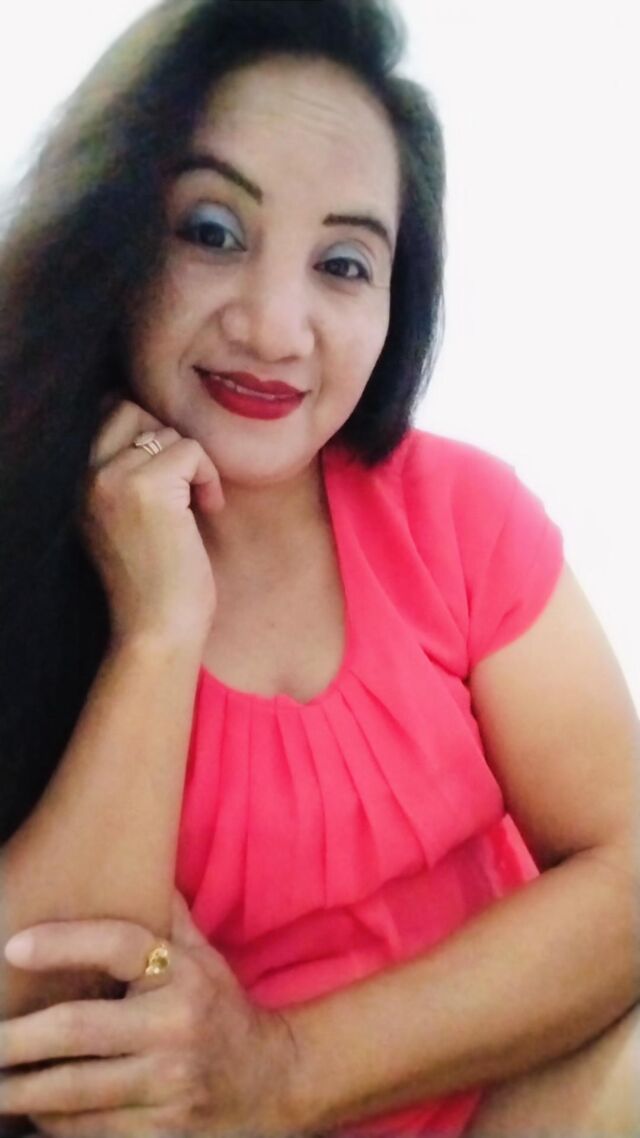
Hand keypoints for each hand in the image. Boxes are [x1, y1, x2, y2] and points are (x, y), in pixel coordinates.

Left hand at [0, 893, 294, 1137]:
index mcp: (184, 976)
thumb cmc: (220, 1008)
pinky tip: (28, 1109)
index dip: (63, 944)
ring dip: (21, 1089)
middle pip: (79, 1031)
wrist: (271, 1082)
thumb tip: (133, 858)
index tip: (12, 947)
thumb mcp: (203, 956)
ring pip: (75, 1091)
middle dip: (17, 1039)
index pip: (118, 947)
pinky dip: (53, 1122)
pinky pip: (91, 1130)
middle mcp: (176, 1028)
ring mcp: (168, 1087)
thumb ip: (167, 915)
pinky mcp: (160, 1133)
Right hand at [78, 399, 224, 644]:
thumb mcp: (131, 523)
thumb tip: (162, 432)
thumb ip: (132, 480)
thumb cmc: (157, 585)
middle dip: (168, 441)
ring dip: (194, 465)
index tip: (174, 477)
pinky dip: (208, 476)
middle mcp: (90, 478)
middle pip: (131, 411)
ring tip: (198, 506)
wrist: (156, 629)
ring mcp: (114, 479)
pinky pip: (192, 451)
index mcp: (82, 487)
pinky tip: (209, 508)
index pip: (110, 419)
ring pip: (167, 433)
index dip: (151, 435)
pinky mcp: (148, 487)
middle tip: (186, 485)